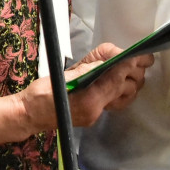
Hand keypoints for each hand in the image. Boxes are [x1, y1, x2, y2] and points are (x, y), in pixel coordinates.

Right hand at [18, 44, 152, 131]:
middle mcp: (96, 110)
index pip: (114, 81)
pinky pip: (116, 102)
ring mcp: (96, 114)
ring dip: (131, 81)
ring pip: (124, 97)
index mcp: (87, 101)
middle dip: (134, 72)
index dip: (127, 66)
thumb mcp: (60, 78)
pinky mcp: (94, 114)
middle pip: (125, 89)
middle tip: (141, 58)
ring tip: (134, 66)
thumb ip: (84, 70)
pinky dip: (122, 90)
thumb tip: (106, 61)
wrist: (29, 116)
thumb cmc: (38, 96)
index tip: (138, 54)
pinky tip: (121, 80)